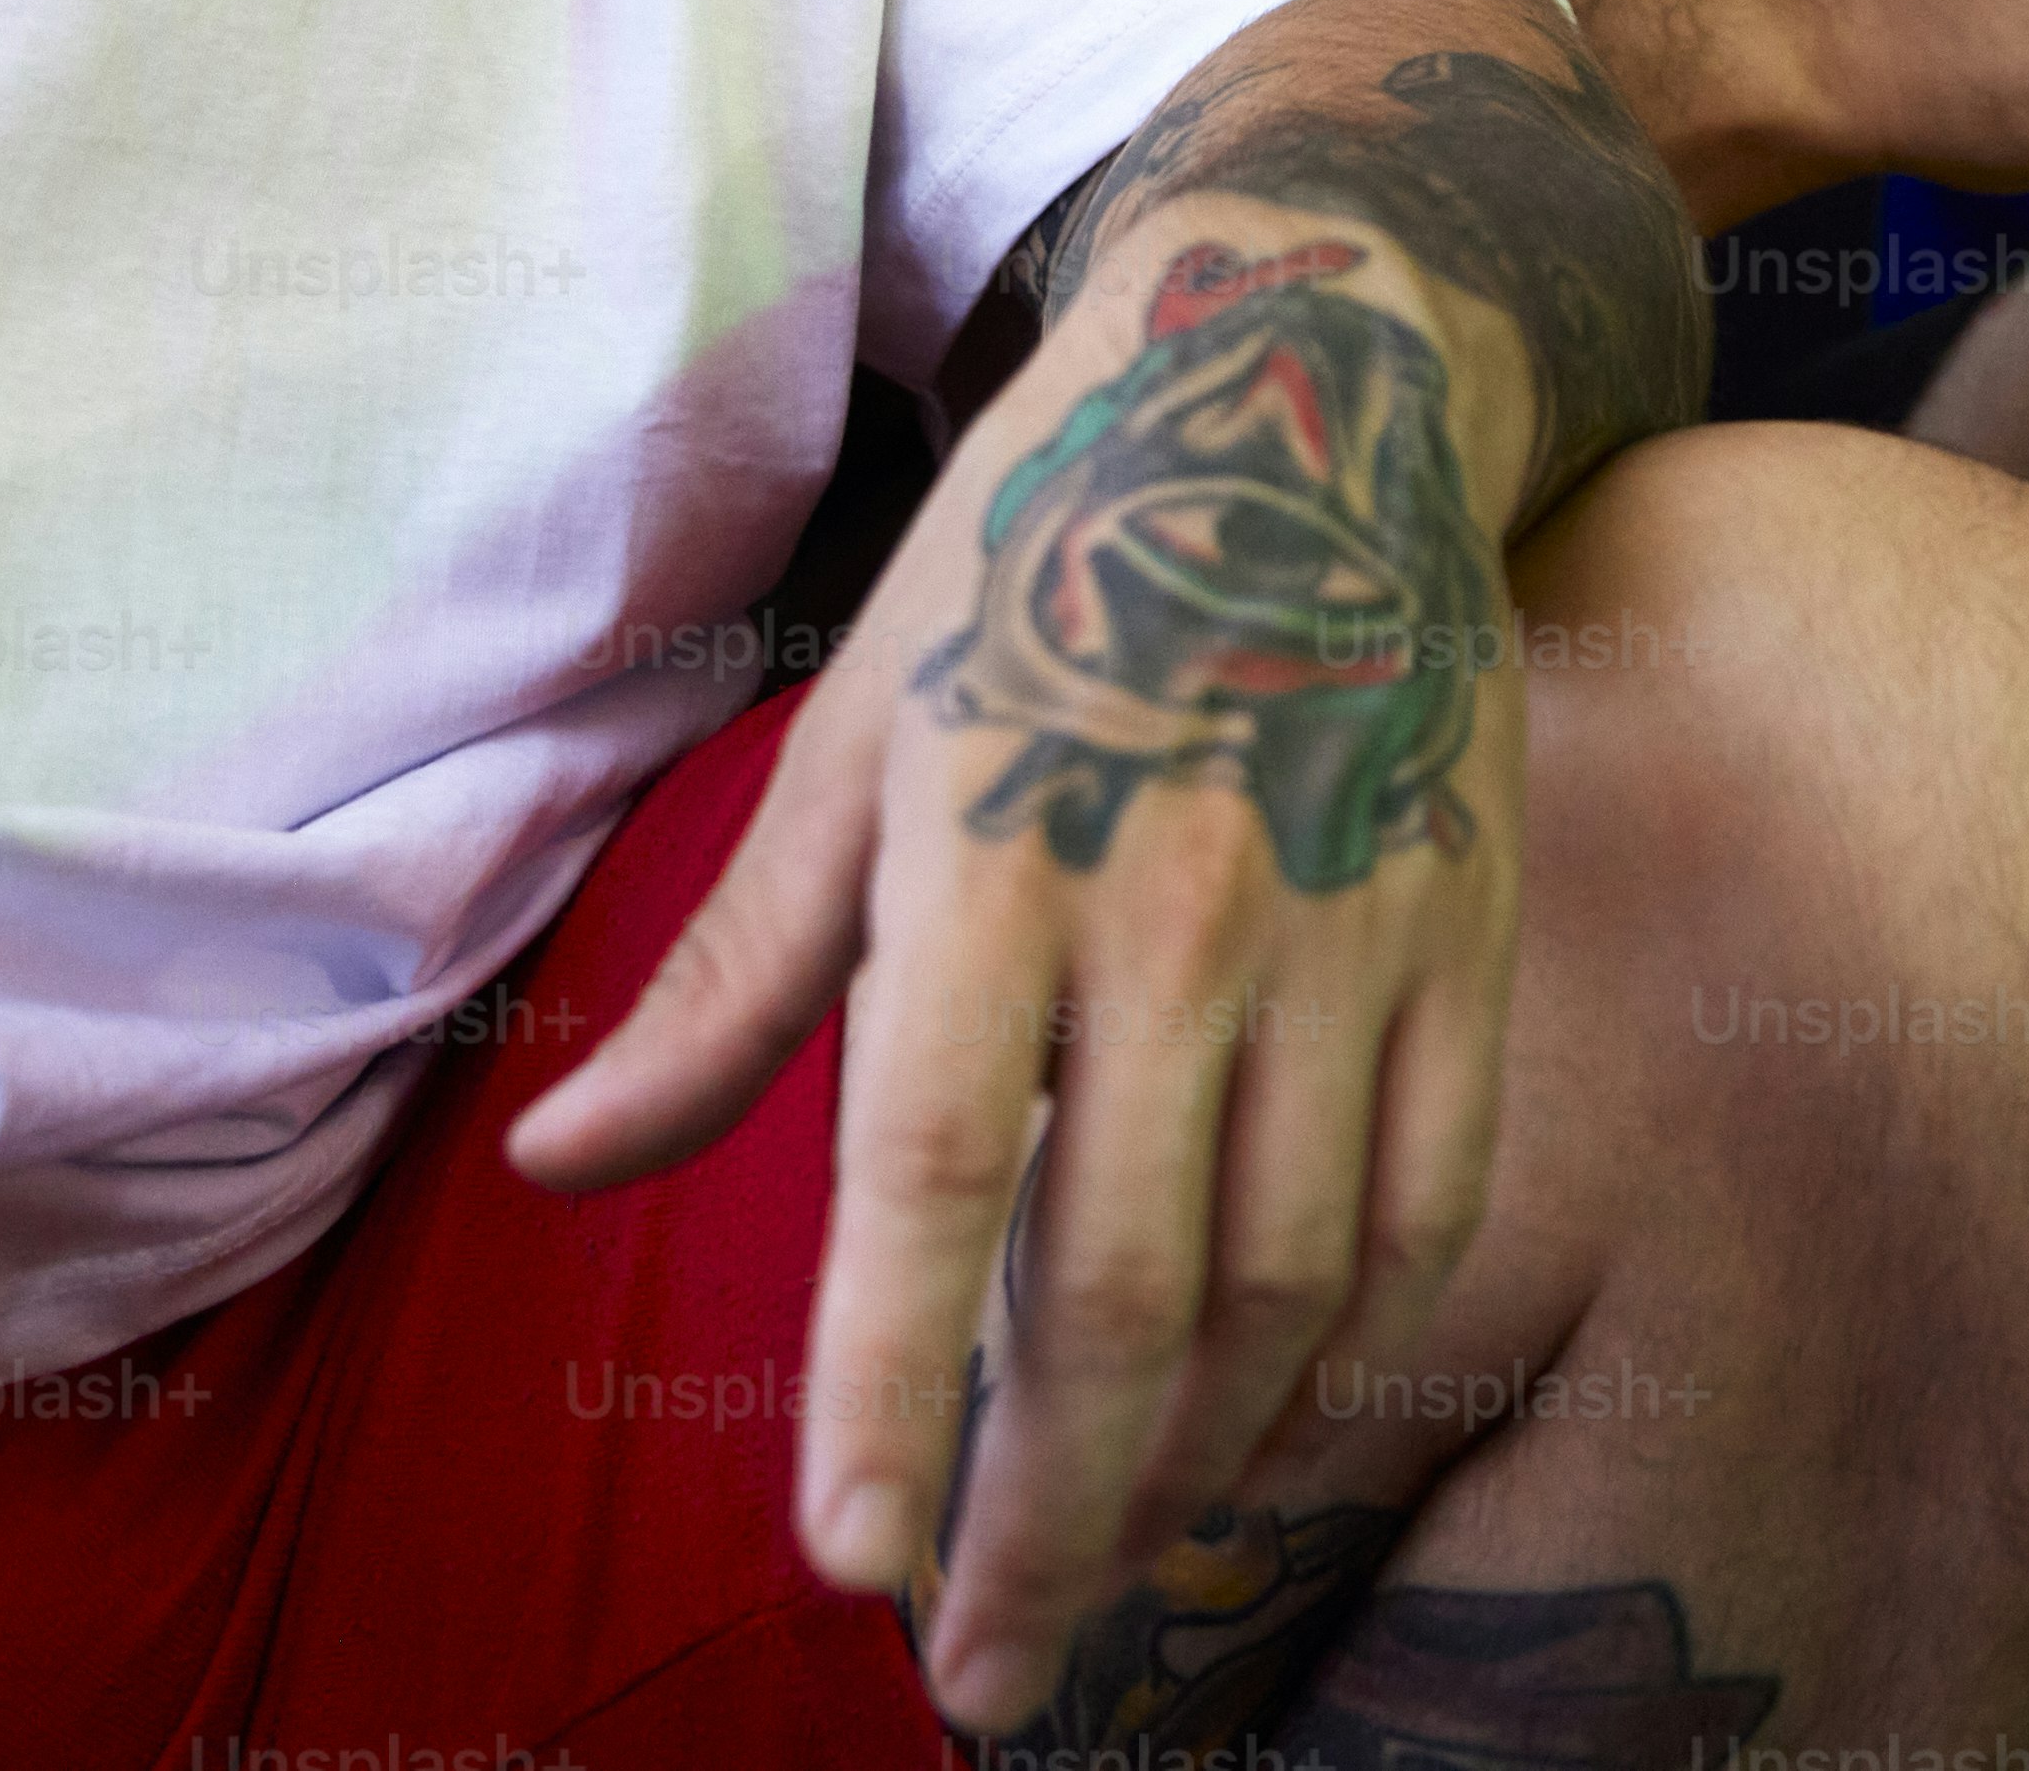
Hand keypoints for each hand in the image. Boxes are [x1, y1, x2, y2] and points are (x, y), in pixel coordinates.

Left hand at [517, 222, 1530, 1731]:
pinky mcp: (1468, 937)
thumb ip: (728, 985)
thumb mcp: (849, 740)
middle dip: (1047, 1521)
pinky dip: (1349, 1364)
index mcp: (996, 858)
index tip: (854, 1571)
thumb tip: (561, 1173)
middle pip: (1119, 1288)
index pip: (931, 1181)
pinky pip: (1425, 1212)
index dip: (888, 1390)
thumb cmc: (1037, 566)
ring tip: (1104, 1573)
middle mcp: (1181, 913)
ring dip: (1188, 1471)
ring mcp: (1347, 931)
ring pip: (1282, 1287)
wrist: (1307, 386)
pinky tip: (1267, 1440)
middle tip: (990, 1674)